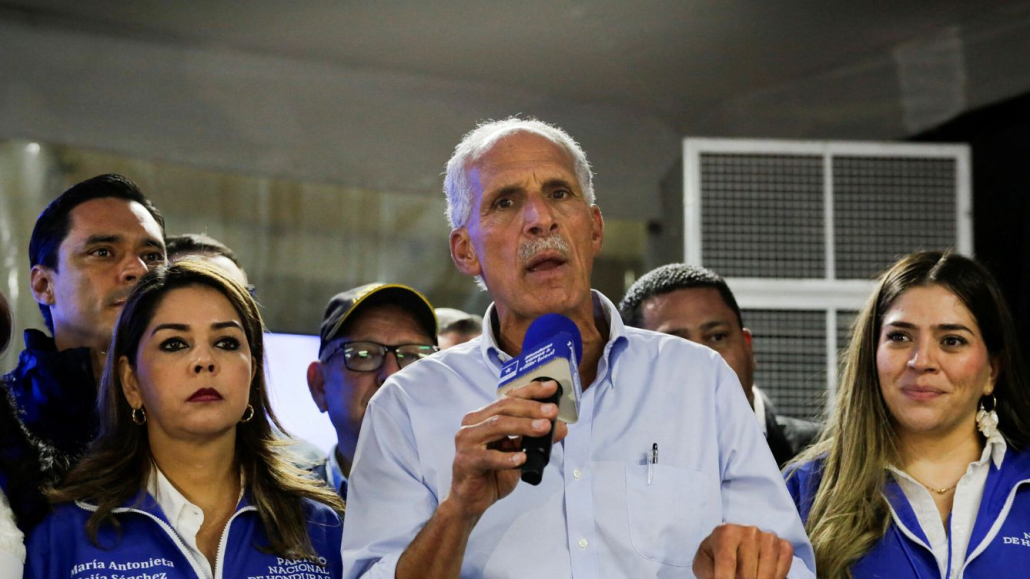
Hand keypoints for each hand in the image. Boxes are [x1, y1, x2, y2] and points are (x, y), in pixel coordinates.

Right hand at [444, 380, 568, 520]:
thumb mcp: (520, 453)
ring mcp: (466, 442)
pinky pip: (488, 457)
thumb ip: (536, 439)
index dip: (530, 391)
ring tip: (544, 428)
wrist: (471, 500)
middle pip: (503, 408)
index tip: (552, 387)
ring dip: (523, 426)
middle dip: (531, 408)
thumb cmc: (493, 473)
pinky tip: (522, 458)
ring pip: (496, 426)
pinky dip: (507, 457)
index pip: (508, 398)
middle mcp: (472, 424)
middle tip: (552, 411)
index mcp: (484, 417)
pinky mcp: (465, 461)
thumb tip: (562, 427)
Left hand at [692, 524, 793, 578]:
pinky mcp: (783, 546)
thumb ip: (710, 574)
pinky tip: (761, 576)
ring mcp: (769, 538)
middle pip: (747, 573)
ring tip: (746, 578)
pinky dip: (774, 578)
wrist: (730, 547)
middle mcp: (750, 531)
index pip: (727, 562)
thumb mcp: (705, 566)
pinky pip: (783, 570)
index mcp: (726, 532)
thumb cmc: (715, 559)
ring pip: (766, 574)